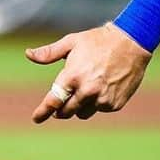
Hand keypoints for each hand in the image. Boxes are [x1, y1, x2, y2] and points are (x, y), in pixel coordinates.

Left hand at [26, 23, 151, 123]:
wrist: (131, 43)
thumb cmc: (98, 41)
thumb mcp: (71, 42)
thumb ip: (49, 53)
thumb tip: (28, 54)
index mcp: (72, 76)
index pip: (53, 101)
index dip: (43, 111)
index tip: (36, 118)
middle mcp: (86, 91)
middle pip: (66, 111)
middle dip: (61, 109)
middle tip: (62, 101)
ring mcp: (102, 99)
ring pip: (83, 113)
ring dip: (80, 106)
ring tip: (87, 88)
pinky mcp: (114, 104)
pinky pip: (99, 109)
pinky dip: (97, 102)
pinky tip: (103, 86)